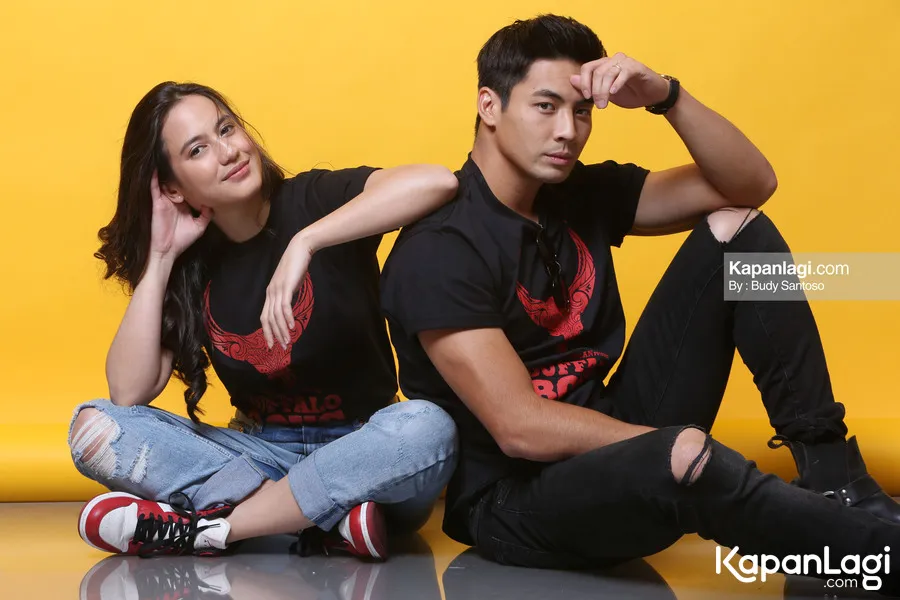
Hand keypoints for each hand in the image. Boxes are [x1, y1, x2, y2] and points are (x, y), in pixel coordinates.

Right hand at [149, 170, 211, 260]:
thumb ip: (206, 215)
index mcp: (182, 205)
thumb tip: (212, 204)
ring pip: (167, 183)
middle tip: (188, 162)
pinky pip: (154, 187)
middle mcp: (173, 201)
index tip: (200, 172)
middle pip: (177, 184)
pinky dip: (154, 177)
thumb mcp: (199, 227)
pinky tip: (156, 168)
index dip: (192, 182)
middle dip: (182, 175)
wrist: (167, 250)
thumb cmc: (181, 240)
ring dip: (170, 174)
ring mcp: (164, 200)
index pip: (187, 190)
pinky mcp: (156, 202)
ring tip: (173, 159)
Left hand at [261, 233, 313, 349]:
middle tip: (280, 348)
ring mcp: (277, 289)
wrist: (300, 249)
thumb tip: (289, 307)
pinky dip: (287, 318)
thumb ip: (288, 295)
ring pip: (276, 315)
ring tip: (288, 341)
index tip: (272, 344)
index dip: (267, 332)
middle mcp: (271, 293)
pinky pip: (285, 306)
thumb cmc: (297, 266)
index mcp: (271, 293)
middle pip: (268, 319)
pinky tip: (292, 326)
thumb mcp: (290, 284)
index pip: (264, 317)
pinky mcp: (286, 286)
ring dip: (281, 330)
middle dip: (273, 335)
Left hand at [570, 52, 669, 109]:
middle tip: (600, 106)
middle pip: (597, 72)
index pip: (587, 68)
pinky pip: (623, 72)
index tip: (586, 97)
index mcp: (604, 65)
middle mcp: (613, 60)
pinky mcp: (636, 67)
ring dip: (604, 91)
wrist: (652, 95)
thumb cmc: (630, 93)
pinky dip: (617, 83)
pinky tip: (614, 92)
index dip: (584, 83)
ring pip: (608, 73)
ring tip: (605, 104)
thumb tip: (572, 79)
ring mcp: (625, 62)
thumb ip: (590, 87)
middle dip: (595, 91)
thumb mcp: (606, 94)